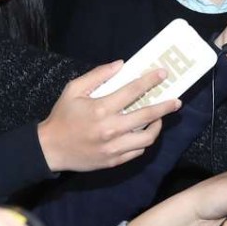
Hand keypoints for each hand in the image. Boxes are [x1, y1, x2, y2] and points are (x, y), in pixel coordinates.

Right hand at [37, 62, 179, 171]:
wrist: (49, 149)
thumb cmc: (62, 117)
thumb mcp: (73, 90)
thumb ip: (97, 75)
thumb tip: (121, 64)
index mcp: (101, 109)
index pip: (133, 91)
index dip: (151, 80)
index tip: (163, 73)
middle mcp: (110, 129)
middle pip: (147, 115)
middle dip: (166, 106)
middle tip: (177, 101)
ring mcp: (113, 147)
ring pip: (147, 138)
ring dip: (157, 126)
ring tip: (159, 119)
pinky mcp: (114, 160)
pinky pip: (138, 151)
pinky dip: (144, 141)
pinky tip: (144, 132)